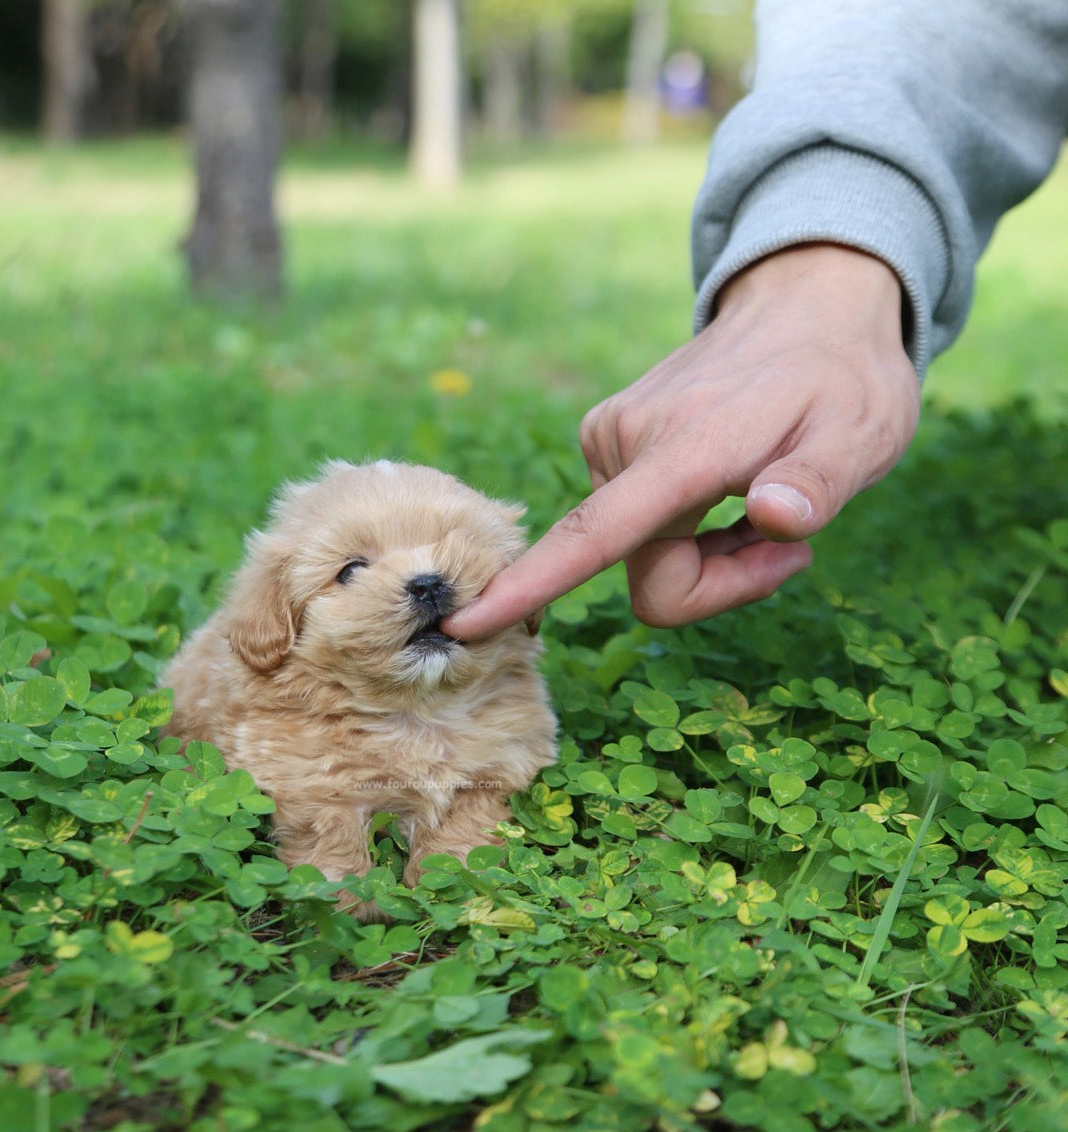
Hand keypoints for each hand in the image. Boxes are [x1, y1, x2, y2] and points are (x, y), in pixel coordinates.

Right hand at [442, 243, 919, 639]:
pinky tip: (730, 481)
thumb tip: (776, 518)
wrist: (806, 304)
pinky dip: (690, 525)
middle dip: (720, 583)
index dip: (533, 587)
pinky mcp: (609, 442)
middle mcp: (626, 443)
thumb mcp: (865, 433)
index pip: (595, 535)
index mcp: (685, 447)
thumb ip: (820, 482)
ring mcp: (610, 440)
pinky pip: (637, 528)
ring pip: (642, 557)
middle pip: (648, 579)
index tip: (467, 626)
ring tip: (765, 495)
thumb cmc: (844, 375)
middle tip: (792, 542)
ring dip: (710, 553)